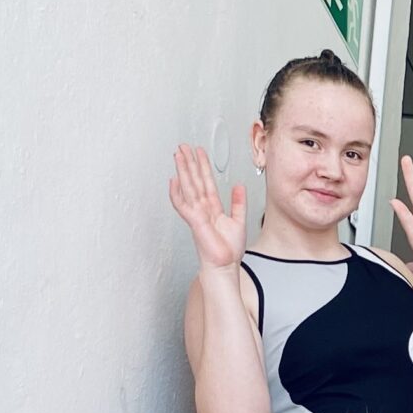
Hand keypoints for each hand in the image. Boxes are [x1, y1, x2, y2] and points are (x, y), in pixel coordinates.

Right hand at [169, 145, 246, 269]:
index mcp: (212, 208)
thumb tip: (239, 185)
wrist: (225, 266)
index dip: (203, 166)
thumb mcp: (239, 221)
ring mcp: (197, 214)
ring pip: (188, 187)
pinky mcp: (194, 222)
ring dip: (183, 171)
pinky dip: (177, 193)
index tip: (199, 152)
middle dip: (189, 162)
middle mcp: (202, 209)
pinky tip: (173, 180)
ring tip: (178, 155)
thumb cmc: (228, 250)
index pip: (206, 182)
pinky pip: (183, 205)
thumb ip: (238, 203)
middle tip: (183, 146)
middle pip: (195, 181)